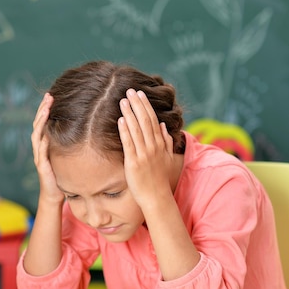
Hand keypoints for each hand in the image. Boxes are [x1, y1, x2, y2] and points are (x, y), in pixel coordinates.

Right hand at [31, 93, 63, 204]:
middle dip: (42, 110)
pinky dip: (42, 143)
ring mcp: (39, 157)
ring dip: (40, 122)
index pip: (43, 122)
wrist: (54, 194)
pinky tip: (45, 134)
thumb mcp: (65, 155)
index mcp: (44, 144)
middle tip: (48, 97)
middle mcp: (39, 148)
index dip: (45, 109)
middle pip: (37, 125)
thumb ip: (68, 142)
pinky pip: (41, 153)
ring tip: (46, 110)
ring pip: (36, 135)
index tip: (51, 95)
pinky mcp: (42, 167)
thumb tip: (82, 126)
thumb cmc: (61, 174)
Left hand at [117, 89, 174, 208]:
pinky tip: (120, 120)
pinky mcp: (134, 162)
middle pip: (145, 121)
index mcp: (160, 144)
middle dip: (137, 104)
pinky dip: (125, 131)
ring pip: (136, 129)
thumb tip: (162, 125)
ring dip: (130, 113)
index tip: (140, 94)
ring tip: (123, 100)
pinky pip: (129, 143)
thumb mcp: (168, 158)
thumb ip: (167, 141)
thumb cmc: (160, 179)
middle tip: (130, 90)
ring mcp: (144, 154)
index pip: (153, 120)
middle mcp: (153, 147)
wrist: (157, 197)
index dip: (146, 106)